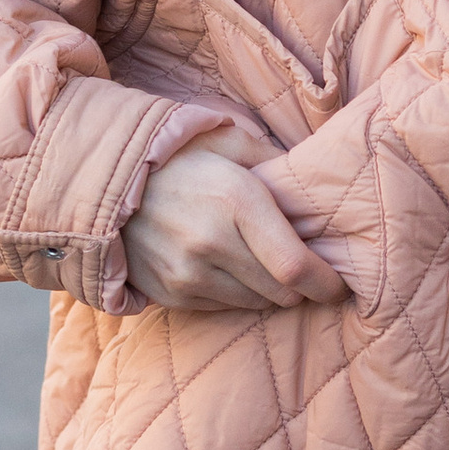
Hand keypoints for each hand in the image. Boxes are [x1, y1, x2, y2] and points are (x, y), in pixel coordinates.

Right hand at [122, 146, 351, 313]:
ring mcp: (187, 274)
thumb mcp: (231, 142)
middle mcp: (212, 244)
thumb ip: (279, 163)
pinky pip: (224, 308)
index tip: (341, 286)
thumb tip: (318, 187)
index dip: (326, 284)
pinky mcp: (171, 294)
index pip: (296, 267)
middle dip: (300, 286)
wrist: (107, 182)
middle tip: (303, 268)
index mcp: (237, 202)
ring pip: (256, 304)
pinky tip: (229, 267)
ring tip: (262, 262)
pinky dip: (237, 294)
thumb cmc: (181, 157)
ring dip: (268, 290)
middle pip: (281, 293)